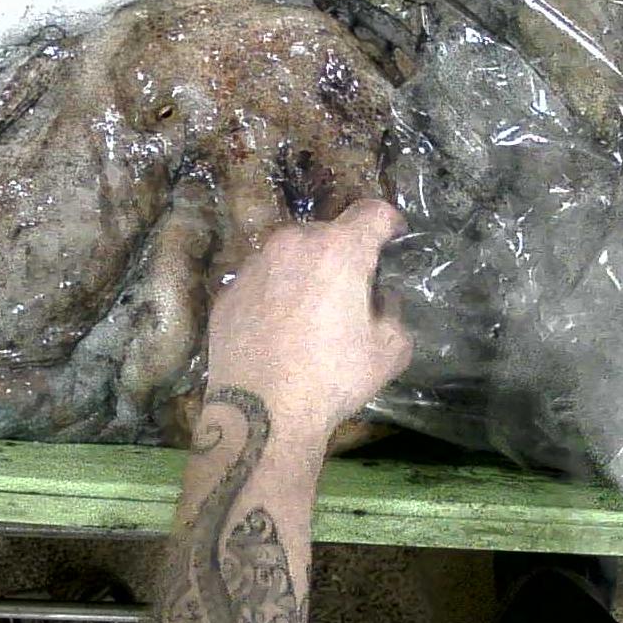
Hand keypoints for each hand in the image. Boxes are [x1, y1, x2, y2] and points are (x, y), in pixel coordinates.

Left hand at [206, 199, 412, 444]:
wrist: (261, 411)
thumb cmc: (333, 378)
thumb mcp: (390, 349)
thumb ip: (394, 311)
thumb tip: (379, 297)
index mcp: (338, 250)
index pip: (372, 212)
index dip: (388, 223)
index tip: (392, 240)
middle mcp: (291, 244)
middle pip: (327, 233)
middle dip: (343, 254)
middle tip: (350, 291)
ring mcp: (253, 266)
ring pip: (289, 255)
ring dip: (304, 272)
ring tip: (310, 314)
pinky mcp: (227, 292)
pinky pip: (261, 281)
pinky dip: (274, 294)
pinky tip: (278, 330)